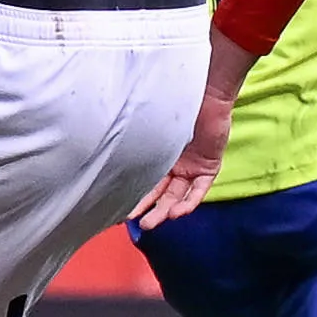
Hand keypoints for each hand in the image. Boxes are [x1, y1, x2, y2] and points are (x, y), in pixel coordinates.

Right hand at [130, 82, 239, 229]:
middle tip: (136, 224)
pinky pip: (199, 190)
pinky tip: (176, 213)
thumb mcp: (149, 127)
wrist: (202, 92)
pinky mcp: (208, 168)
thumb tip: (107, 143)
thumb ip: (136, 141)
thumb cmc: (173, 102)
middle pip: (160, 193)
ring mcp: (192, 167)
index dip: (134, 195)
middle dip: (147, 209)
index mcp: (159, 154)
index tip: (120, 210)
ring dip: (164, 211)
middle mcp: (175, 164)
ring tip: (149, 224)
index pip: (146, 181)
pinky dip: (188, 203)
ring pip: (177, 196)